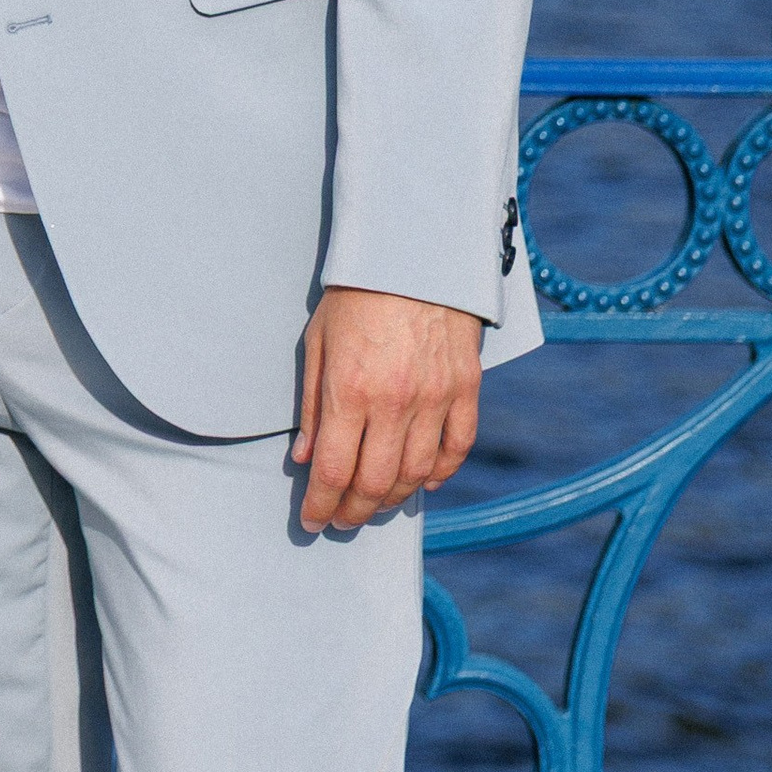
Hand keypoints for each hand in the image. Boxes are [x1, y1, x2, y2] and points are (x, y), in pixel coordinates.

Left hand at [292, 285, 481, 532]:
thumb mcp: (319, 343)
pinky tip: (422, 482)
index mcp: (352, 390)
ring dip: (392, 499)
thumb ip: (313, 405)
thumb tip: (306, 459)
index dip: (321, 505)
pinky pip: (456, 447)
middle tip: (341, 519)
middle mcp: (396, 402)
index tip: (313, 521)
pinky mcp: (466, 388)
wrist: (415, 251)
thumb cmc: (357, 294)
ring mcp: (436, 398)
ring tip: (373, 504)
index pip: (335, 471)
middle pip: (375, 483)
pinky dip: (439, 473)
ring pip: (416, 474)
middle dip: (354, 511)